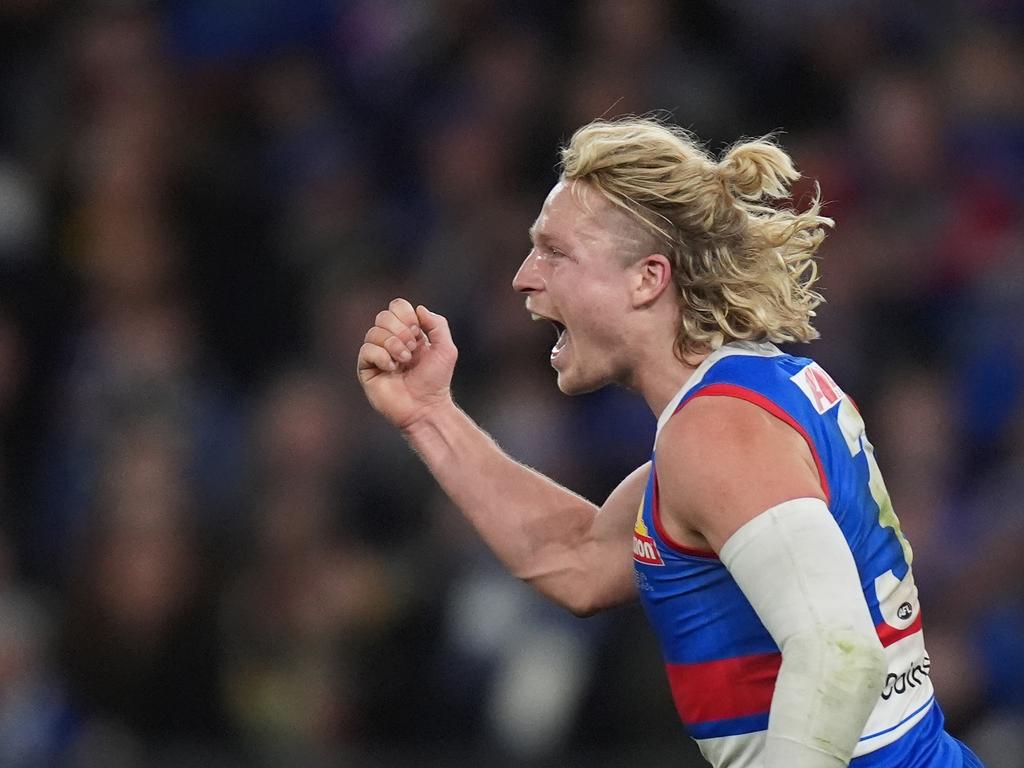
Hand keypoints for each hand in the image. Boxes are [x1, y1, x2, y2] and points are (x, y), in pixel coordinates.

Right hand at [357, 298, 458, 428]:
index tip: (418, 332)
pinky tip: (392, 369)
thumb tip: (418, 308)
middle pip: (383, 316)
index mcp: (408, 332)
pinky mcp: (366, 369)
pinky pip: (366, 350)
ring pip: (373, 332)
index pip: (397, 307)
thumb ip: (437, 324)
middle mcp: (390, 340)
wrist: (426, 407)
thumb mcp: (446, 349)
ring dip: (394, 345)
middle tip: (412, 349)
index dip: (406, 315)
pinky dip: (382, 356)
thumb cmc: (436, 381)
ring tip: (404, 361)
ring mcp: (377, 354)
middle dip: (401, 330)